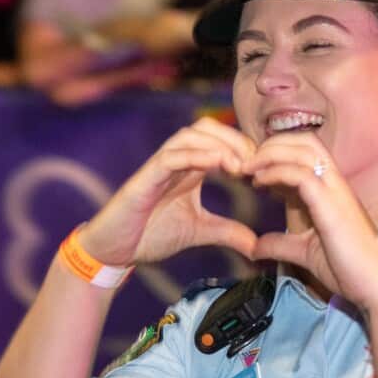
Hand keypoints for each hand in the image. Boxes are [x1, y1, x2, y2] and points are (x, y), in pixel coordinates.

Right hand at [76, 118, 258, 266]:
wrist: (114, 250)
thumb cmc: (150, 234)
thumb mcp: (199, 232)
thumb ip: (227, 232)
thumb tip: (257, 245)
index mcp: (188, 168)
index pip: (218, 140)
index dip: (243, 147)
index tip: (263, 168)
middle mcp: (174, 160)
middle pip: (206, 128)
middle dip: (234, 139)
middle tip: (255, 163)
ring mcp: (158, 166)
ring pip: (189, 135)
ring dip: (218, 145)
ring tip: (239, 165)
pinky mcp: (145, 178)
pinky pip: (170, 157)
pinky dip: (194, 155)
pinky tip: (216, 164)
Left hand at [244, 133, 377, 310]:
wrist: (373, 286)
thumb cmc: (348, 269)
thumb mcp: (305, 252)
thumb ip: (280, 245)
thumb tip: (255, 248)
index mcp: (331, 190)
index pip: (305, 153)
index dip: (276, 154)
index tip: (252, 171)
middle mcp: (335, 184)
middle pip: (305, 141)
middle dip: (272, 144)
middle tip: (246, 162)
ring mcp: (336, 191)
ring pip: (304, 150)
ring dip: (270, 154)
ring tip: (247, 168)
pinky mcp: (332, 205)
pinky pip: (302, 175)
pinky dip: (276, 172)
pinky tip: (259, 182)